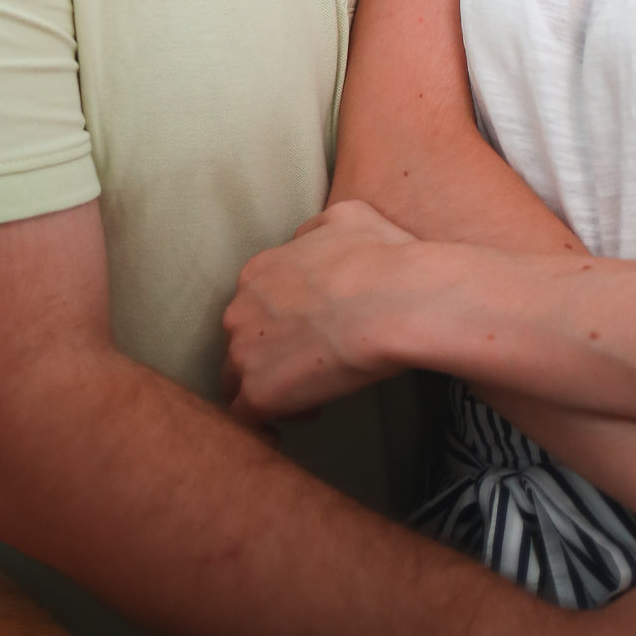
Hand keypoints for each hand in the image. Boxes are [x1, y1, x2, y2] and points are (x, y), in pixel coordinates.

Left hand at [222, 200, 415, 424]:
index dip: (282, 321)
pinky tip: (307, 413)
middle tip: (314, 362)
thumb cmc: (382, 258)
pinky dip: (271, 419)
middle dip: (272, 353)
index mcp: (258, 272)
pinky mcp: (258, 393)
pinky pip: (248, 417)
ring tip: (313, 391)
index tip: (314, 330)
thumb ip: (314, 230)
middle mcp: (240, 310)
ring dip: (270, 386)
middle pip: (242, 340)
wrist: (397, 301)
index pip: (254, 304)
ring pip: (238, 380)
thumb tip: (305, 241)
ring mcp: (244, 353)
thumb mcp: (346, 217)